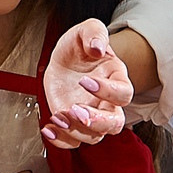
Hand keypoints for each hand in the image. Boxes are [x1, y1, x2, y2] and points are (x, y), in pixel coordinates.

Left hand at [40, 19, 130, 149]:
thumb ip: (94, 33)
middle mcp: (108, 102)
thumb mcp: (86, 30)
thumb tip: (98, 48)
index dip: (107, 91)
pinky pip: (73, 142)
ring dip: (75, 130)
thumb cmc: (80, 47)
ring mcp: (91, 115)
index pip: (123, 93)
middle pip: (115, 123)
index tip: (85, 81)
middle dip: (96, 121)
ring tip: (58, 116)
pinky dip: (60, 141)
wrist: (65, 59)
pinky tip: (48, 129)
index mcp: (117, 78)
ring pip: (94, 137)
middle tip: (76, 110)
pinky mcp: (74, 123)